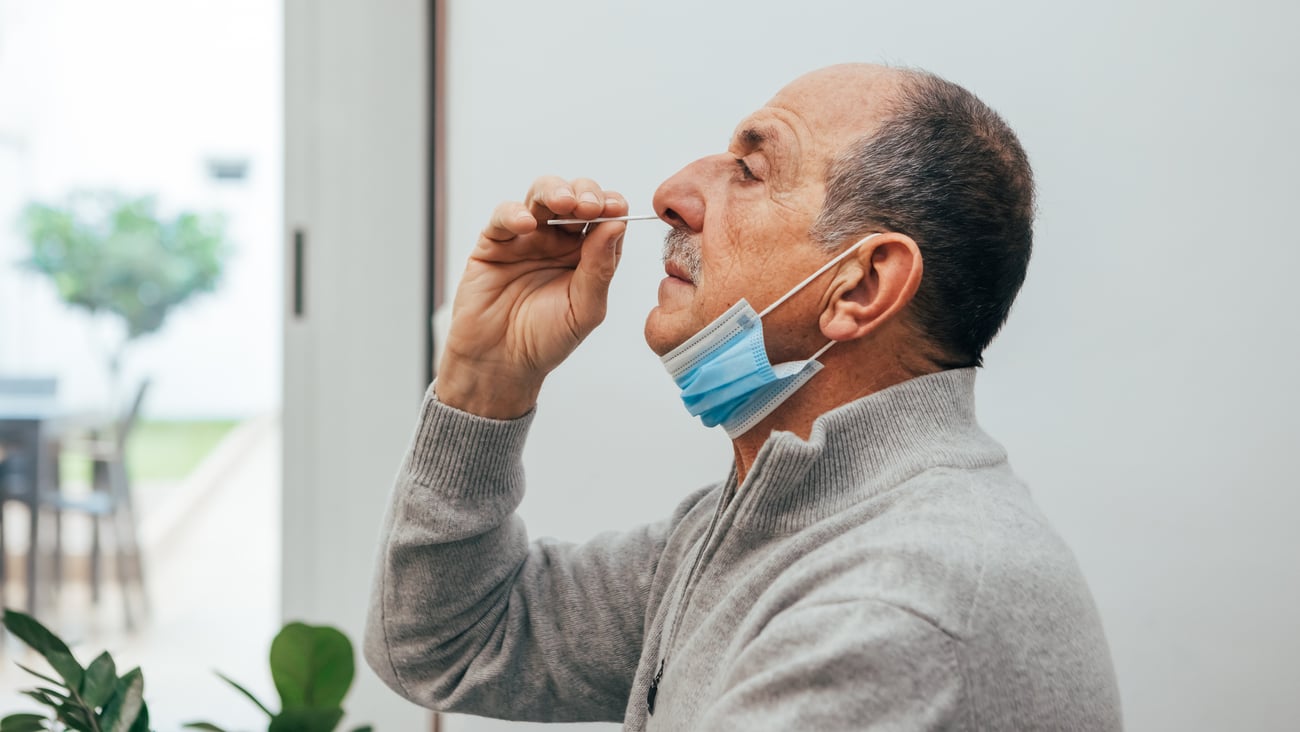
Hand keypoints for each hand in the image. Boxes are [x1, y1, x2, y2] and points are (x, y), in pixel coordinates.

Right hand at [435, 176, 628, 417]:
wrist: (501, 363)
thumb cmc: (546, 340)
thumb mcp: (584, 309)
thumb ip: (600, 268)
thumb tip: (616, 225)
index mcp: (588, 254)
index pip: (606, 217)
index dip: (611, 206)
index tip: (615, 208)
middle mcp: (559, 240)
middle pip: (576, 197)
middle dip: (586, 193)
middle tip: (590, 206)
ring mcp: (527, 238)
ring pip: (542, 195)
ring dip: (555, 191)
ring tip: (564, 203)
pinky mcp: (494, 242)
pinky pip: (504, 217)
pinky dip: (514, 213)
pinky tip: (526, 223)